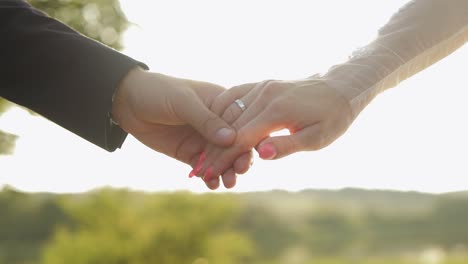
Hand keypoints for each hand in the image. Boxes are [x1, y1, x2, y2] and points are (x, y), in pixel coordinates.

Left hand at [111, 67, 238, 188]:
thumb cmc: (159, 91)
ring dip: (227, 171)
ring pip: (222, 159)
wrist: (127, 102)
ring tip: (228, 183)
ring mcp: (204, 140)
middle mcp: (217, 123)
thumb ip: (206, 120)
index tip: (251, 153)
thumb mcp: (183, 102)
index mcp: (222, 104)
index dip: (249, 138)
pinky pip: (204, 168)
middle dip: (240, 159)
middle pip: (236, 144)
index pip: (242, 122)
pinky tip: (211, 185)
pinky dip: (209, 177)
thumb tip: (231, 139)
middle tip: (239, 172)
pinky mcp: (190, 153)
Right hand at [197, 78, 354, 183]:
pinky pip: (234, 96)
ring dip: (214, 134)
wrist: (341, 87)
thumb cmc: (333, 118)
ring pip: (228, 112)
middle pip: (230, 127)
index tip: (207, 174)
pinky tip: (213, 123)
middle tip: (198, 169)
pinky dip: (220, 111)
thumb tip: (260, 154)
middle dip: (213, 151)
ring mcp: (262, 87)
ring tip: (203, 153)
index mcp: (277, 111)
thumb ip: (287, 145)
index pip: (241, 139)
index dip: (222, 159)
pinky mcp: (262, 84)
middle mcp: (265, 95)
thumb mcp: (317, 138)